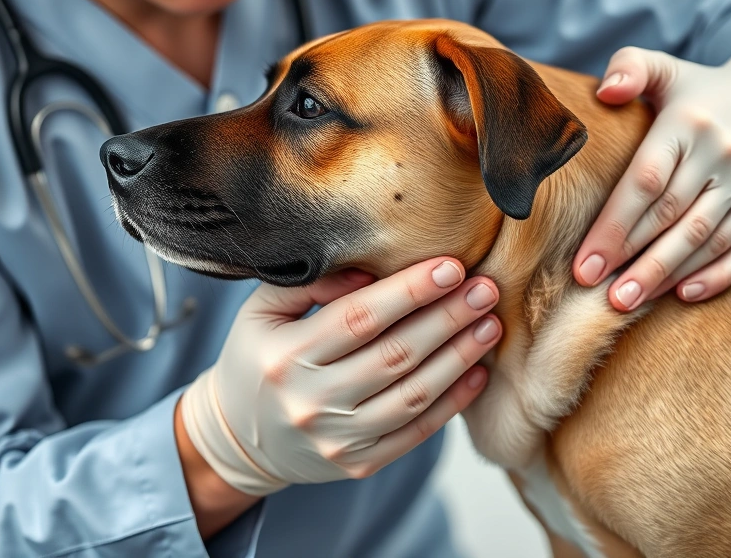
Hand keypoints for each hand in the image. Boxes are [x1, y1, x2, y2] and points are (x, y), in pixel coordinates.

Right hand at [179, 258, 499, 496]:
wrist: (240, 438)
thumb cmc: (258, 359)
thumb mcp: (262, 313)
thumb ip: (310, 284)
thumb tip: (371, 271)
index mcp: (285, 356)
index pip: (357, 319)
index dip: (409, 292)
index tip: (450, 267)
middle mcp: (311, 401)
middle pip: (395, 355)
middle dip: (448, 319)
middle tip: (486, 289)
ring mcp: (337, 439)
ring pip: (413, 395)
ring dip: (459, 358)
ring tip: (491, 325)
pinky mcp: (358, 464)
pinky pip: (416, 432)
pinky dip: (452, 402)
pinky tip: (477, 371)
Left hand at [573, 46, 730, 309]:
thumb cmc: (701, 94)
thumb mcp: (666, 69)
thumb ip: (630, 67)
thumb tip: (606, 91)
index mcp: (690, 124)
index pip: (646, 183)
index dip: (613, 227)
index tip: (583, 264)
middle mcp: (726, 156)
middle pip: (672, 218)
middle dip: (633, 260)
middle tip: (598, 294)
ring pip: (705, 240)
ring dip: (664, 274)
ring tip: (627, 302)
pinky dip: (716, 276)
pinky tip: (683, 294)